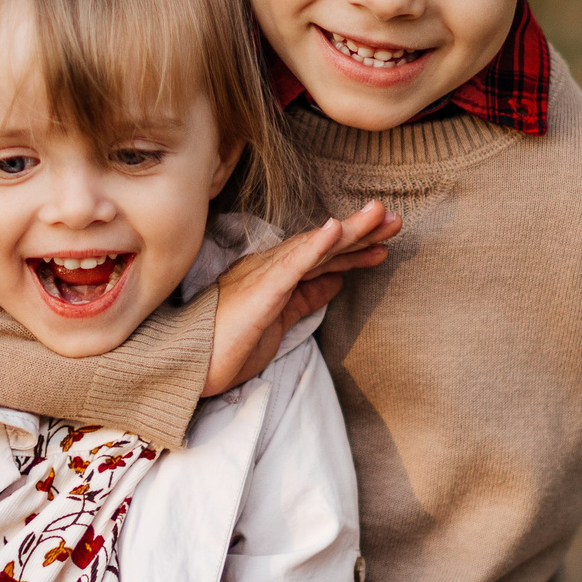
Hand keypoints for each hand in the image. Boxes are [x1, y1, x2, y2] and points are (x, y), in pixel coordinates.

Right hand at [203, 203, 400, 395]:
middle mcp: (270, 269)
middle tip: (395, 220)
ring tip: (379, 215)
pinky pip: (291, 265)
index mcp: (275, 278)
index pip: (321, 259)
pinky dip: (314, 245)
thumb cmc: (225, 347)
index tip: (384, 244)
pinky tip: (335, 229)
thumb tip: (336, 282)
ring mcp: (264, 276)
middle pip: (323, 246)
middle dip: (361, 232)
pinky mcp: (259, 290)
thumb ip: (305, 299)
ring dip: (347, 230)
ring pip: (313, 248)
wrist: (186, 366)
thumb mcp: (278, 322)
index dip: (354, 250)